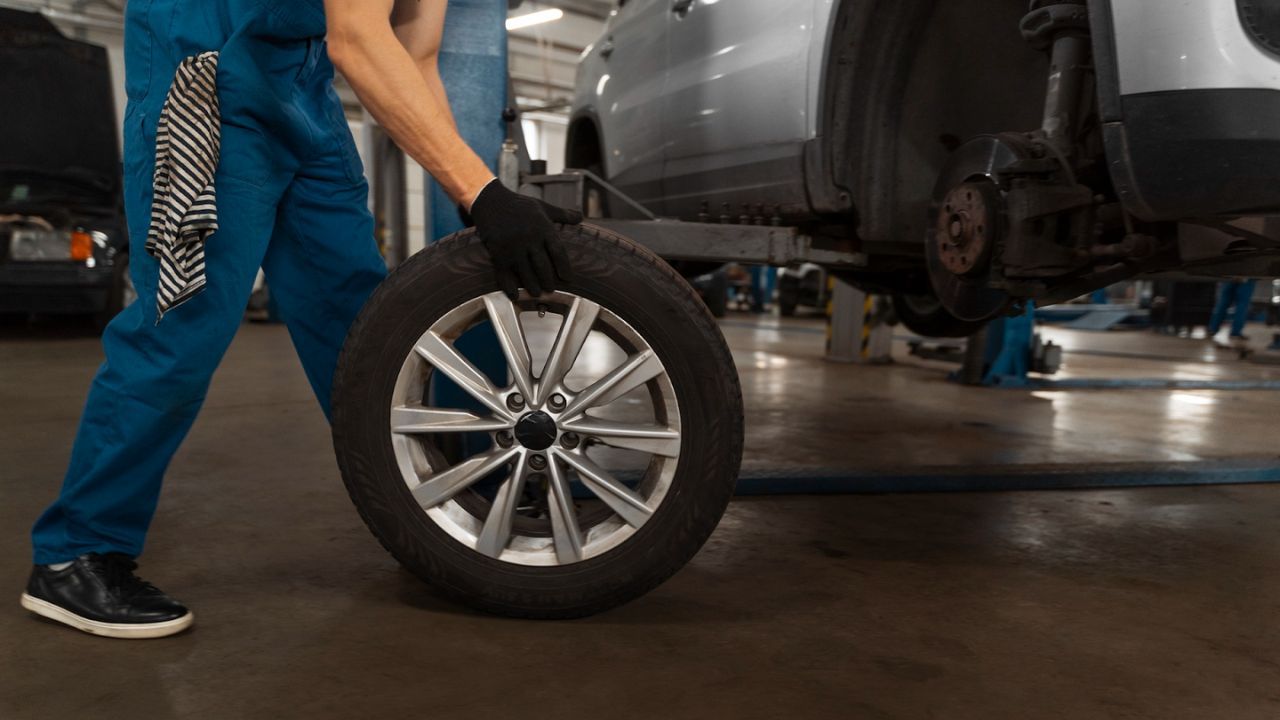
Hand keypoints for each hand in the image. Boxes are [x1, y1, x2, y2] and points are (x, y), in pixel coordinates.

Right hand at [467, 179, 582, 299]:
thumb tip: (581, 216)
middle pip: (543, 265)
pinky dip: (509, 286)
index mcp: (543, 228)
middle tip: (551, 290)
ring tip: (537, 293)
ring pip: (526, 272)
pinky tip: (514, 295)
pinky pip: (505, 274)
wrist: (490, 201)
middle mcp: (529, 238)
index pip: (558, 251)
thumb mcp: (543, 207)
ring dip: (532, 286)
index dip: (564, 267)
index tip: (568, 279)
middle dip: (548, 280)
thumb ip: (562, 214)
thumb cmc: (520, 205)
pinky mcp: (498, 252)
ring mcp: (513, 247)